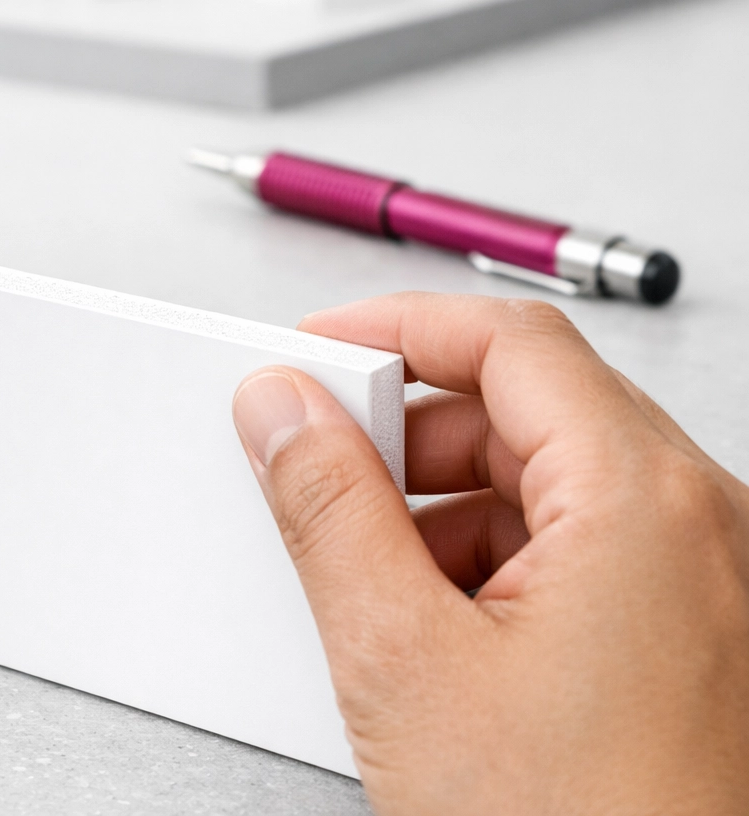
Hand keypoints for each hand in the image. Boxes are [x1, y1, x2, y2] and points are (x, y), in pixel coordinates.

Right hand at [231, 294, 748, 814]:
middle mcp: (700, 522)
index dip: (395, 329)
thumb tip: (282, 410)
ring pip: (552, 482)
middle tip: (316, 467)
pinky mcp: (691, 636)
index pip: (509, 339)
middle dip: (410, 431)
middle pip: (532, 405)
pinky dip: (494, 563)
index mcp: (645, 499)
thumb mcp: (404, 659)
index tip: (312, 354)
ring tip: (370, 578)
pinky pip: (581, 550)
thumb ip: (329, 509)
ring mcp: (707, 580)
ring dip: (446, 506)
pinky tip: (433, 630)